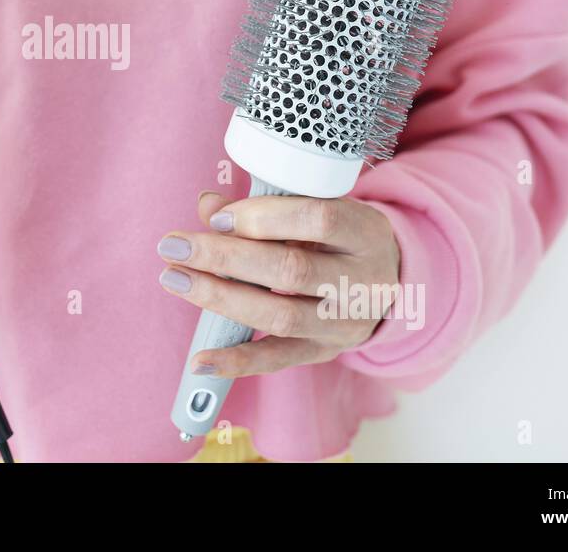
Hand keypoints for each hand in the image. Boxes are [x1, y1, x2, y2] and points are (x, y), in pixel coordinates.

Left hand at [157, 190, 399, 376]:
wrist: (392, 284)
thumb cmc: (341, 239)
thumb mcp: (319, 211)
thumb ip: (265, 206)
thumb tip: (208, 206)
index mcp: (364, 233)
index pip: (318, 219)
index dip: (264, 217)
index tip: (218, 218)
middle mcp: (361, 281)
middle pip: (291, 270)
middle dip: (225, 257)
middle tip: (175, 247)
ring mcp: (344, 323)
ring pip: (280, 315)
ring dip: (220, 298)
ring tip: (175, 280)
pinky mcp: (324, 352)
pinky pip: (278, 360)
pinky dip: (236, 361)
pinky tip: (200, 359)